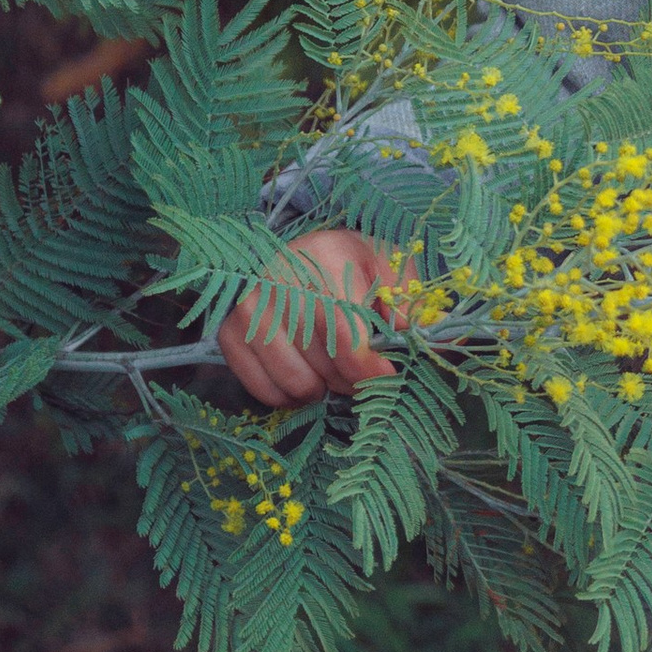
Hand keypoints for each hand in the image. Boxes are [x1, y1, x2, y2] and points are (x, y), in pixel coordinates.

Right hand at [218, 225, 401, 406]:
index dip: (367, 365)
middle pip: (322, 360)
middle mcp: (277, 278)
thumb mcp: (388, 269)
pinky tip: (304, 377)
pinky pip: (264, 389)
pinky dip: (289, 396)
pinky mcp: (229, 332)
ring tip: (332, 373)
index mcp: (324, 256)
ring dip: (321, 389)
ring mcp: (248, 307)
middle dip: (350, 380)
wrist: (299, 255)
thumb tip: (422, 335)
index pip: (343, 330)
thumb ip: (409, 301)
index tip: (384, 376)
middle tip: (360, 373)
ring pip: (294, 380)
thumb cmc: (352, 266)